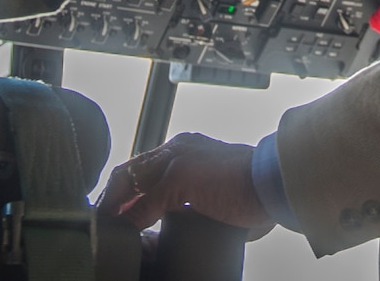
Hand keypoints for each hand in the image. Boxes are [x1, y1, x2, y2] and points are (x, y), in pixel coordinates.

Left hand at [102, 132, 273, 232]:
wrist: (275, 180)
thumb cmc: (257, 188)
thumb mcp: (220, 189)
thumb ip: (201, 197)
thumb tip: (194, 216)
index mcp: (187, 148)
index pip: (145, 166)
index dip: (127, 189)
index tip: (118, 211)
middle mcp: (178, 148)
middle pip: (129, 170)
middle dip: (113, 197)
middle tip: (104, 221)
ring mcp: (176, 160)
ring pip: (130, 182)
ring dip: (115, 207)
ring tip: (108, 228)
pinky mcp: (178, 178)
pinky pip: (144, 204)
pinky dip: (131, 219)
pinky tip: (127, 232)